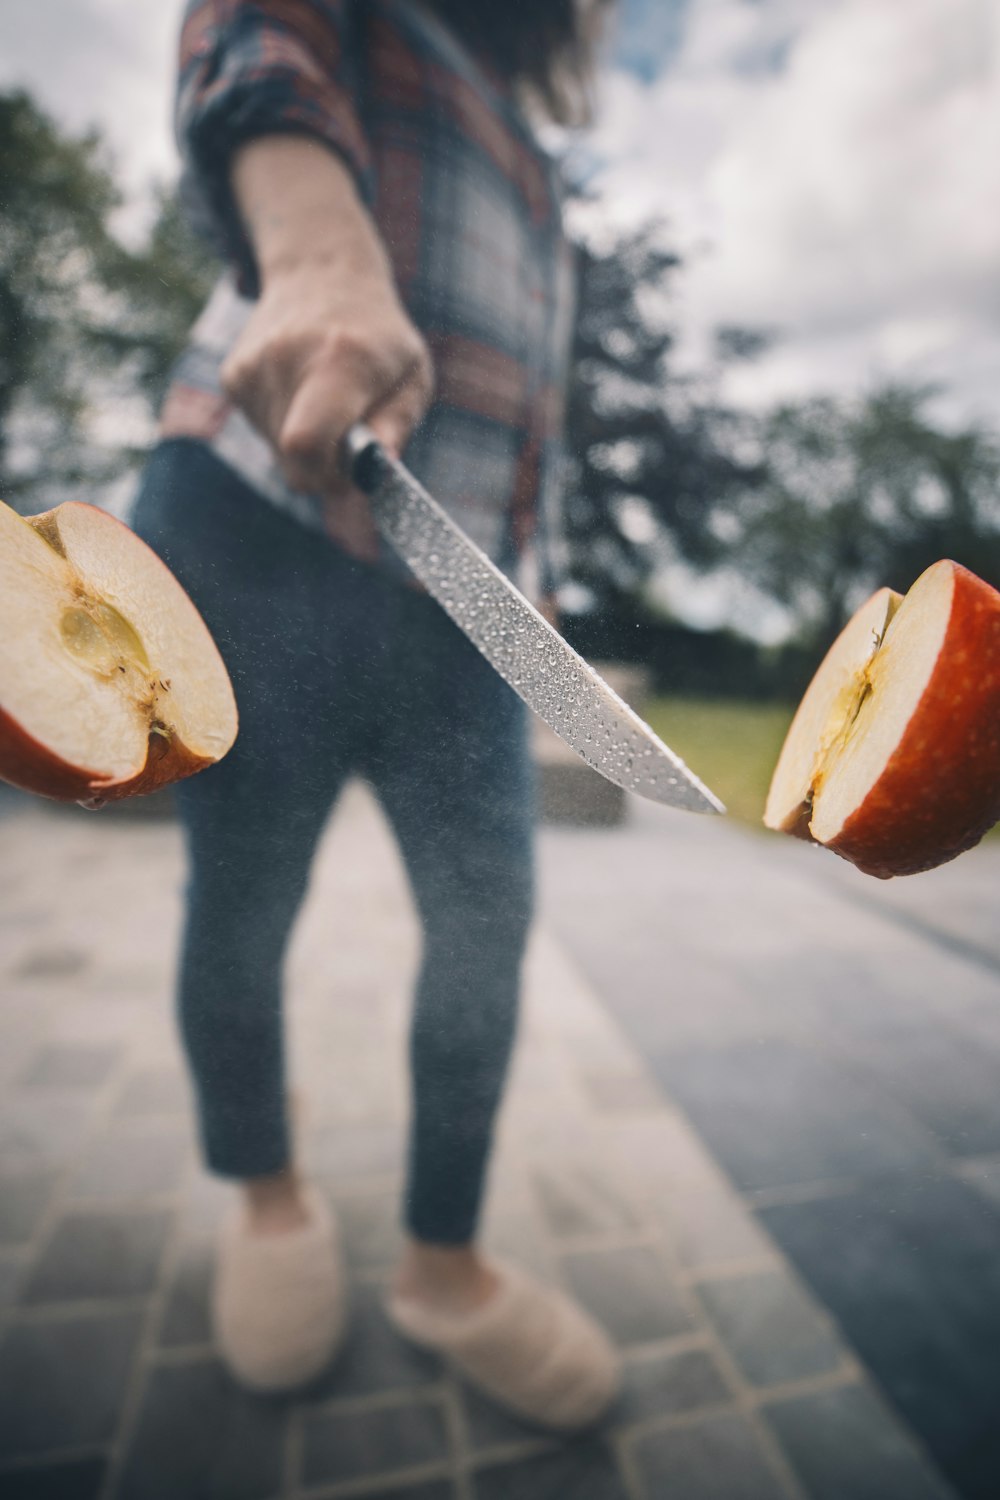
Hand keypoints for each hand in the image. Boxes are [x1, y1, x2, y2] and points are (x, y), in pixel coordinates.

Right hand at [221, 137, 432, 504]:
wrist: (322, 276)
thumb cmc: (380, 338)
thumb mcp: (412, 376)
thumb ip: (396, 424)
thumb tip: (379, 468)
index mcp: (340, 360)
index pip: (307, 444)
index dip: (327, 477)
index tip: (352, 473)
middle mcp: (286, 360)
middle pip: (293, 461)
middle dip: (324, 469)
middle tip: (351, 442)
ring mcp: (252, 367)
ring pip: (277, 452)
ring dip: (307, 446)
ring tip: (327, 403)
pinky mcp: (232, 377)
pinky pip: (263, 432)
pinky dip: (286, 427)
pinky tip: (301, 391)